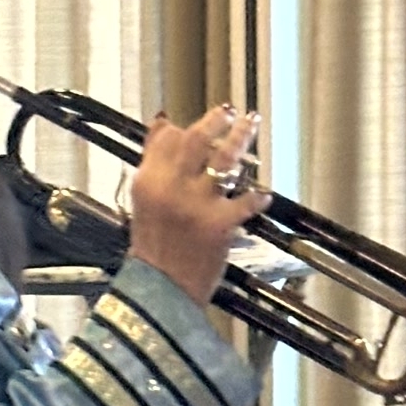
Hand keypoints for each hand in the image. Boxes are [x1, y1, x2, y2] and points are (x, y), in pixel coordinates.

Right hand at [127, 106, 269, 304]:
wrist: (160, 292)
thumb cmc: (153, 251)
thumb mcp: (143, 203)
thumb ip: (153, 165)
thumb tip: (162, 124)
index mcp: (148, 181)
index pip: (168, 138)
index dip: (185, 128)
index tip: (199, 124)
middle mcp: (172, 187)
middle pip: (198, 139)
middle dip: (217, 121)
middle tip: (230, 112)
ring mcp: (197, 204)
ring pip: (225, 159)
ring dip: (242, 138)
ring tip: (251, 125)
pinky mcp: (220, 224)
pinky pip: (245, 200)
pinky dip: (257, 197)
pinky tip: (263, 194)